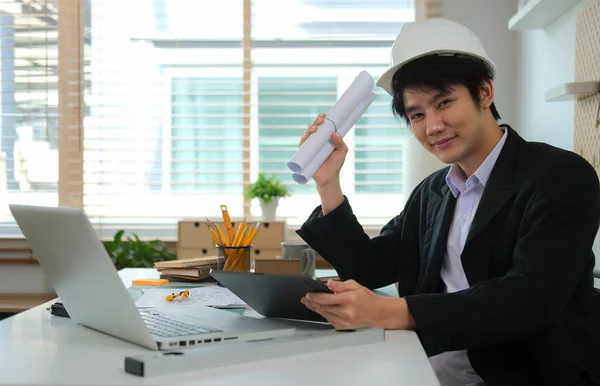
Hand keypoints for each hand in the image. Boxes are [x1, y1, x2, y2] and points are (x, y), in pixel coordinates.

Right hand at [299, 113, 347, 187]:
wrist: (329, 178)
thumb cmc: (336, 164)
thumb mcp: (342, 151)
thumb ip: (340, 142)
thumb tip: (334, 133)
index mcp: (324, 138)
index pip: (321, 126)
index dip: (321, 120)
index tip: (324, 115)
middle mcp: (316, 141)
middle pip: (313, 128)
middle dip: (315, 122)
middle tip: (321, 120)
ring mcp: (309, 147)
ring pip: (306, 135)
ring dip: (309, 129)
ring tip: (315, 128)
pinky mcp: (304, 154)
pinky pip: (302, 145)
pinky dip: (303, 140)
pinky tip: (306, 136)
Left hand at [301, 279, 415, 329]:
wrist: (377, 313)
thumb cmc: (367, 298)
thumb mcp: (355, 285)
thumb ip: (340, 285)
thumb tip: (329, 284)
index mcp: (347, 300)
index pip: (325, 298)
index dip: (315, 296)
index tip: (308, 294)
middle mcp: (344, 312)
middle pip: (323, 307)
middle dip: (312, 302)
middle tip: (305, 299)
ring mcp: (343, 320)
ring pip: (324, 314)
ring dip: (315, 308)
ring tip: (309, 303)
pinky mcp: (343, 326)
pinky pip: (329, 319)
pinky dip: (323, 314)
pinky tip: (319, 309)